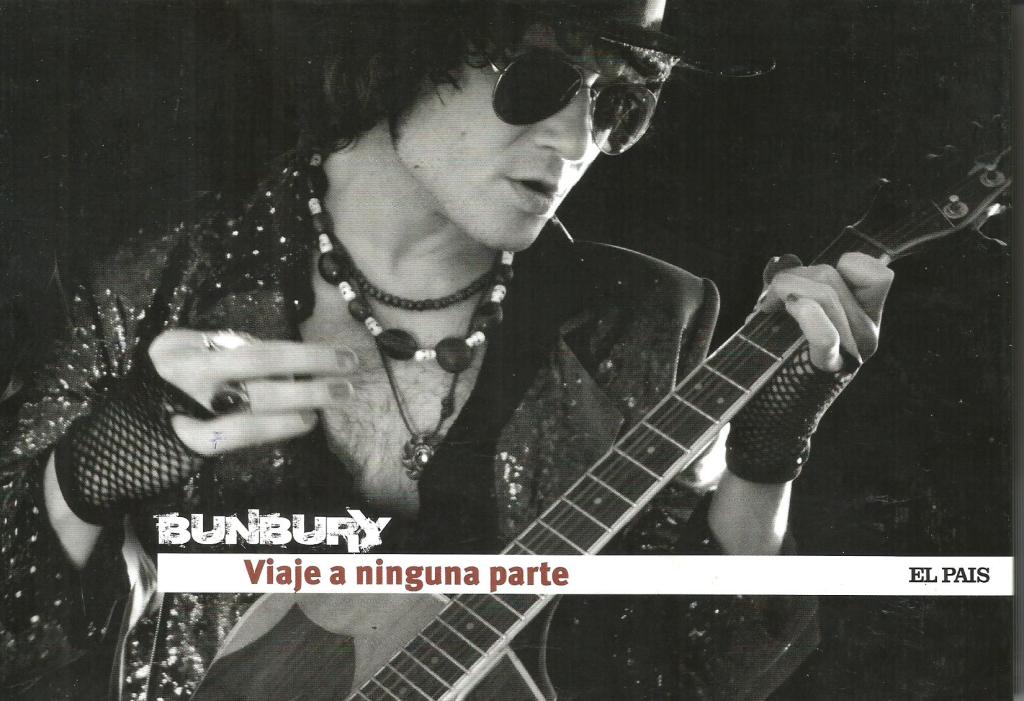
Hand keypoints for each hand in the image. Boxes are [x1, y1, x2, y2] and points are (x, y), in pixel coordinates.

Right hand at [54, 329, 360, 523]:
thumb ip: (226, 358)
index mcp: (178, 343)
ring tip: (339, 393)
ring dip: (307, 394)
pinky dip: (281, 425)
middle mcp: (181, 367)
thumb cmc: (159, 404)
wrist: (108, 453)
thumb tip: (284, 360)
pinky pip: (246, 430)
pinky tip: (307, 421)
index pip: (248, 342)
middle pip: (260, 358)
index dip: (296, 349)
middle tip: (351, 363)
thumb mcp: (184, 368)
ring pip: (259, 394)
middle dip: (311, 360)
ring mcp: (185, 403)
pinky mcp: (191, 440)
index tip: (329, 353)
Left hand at [725, 252, 894, 483]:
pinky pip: (825, 334)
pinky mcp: (828, 371)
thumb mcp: (787, 319)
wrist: (766, 421)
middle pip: (833, 275)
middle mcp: (868, 335)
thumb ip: (790, 288)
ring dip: (782, 290)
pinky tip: (786, 311)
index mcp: (865, 318)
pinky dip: (805, 314)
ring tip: (764, 311)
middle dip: (789, 277)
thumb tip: (782, 259)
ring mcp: (852, 354)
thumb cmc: (775, 366)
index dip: (837, 264)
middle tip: (766, 302)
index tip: (804, 282)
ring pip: (824, 292)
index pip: (875, 272)